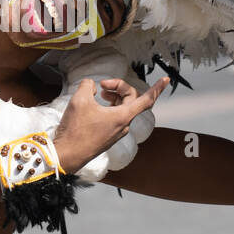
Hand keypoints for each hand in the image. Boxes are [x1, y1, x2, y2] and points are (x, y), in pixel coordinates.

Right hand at [53, 76, 168, 172]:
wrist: (67, 155)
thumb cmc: (75, 130)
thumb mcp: (80, 100)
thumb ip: (88, 86)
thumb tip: (91, 85)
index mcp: (122, 117)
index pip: (147, 100)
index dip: (157, 88)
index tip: (166, 79)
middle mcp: (123, 126)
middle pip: (131, 99)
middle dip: (119, 87)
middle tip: (103, 85)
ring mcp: (116, 133)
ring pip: (123, 109)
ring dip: (114, 97)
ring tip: (100, 93)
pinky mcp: (108, 137)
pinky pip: (115, 117)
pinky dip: (109, 107)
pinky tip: (95, 106)